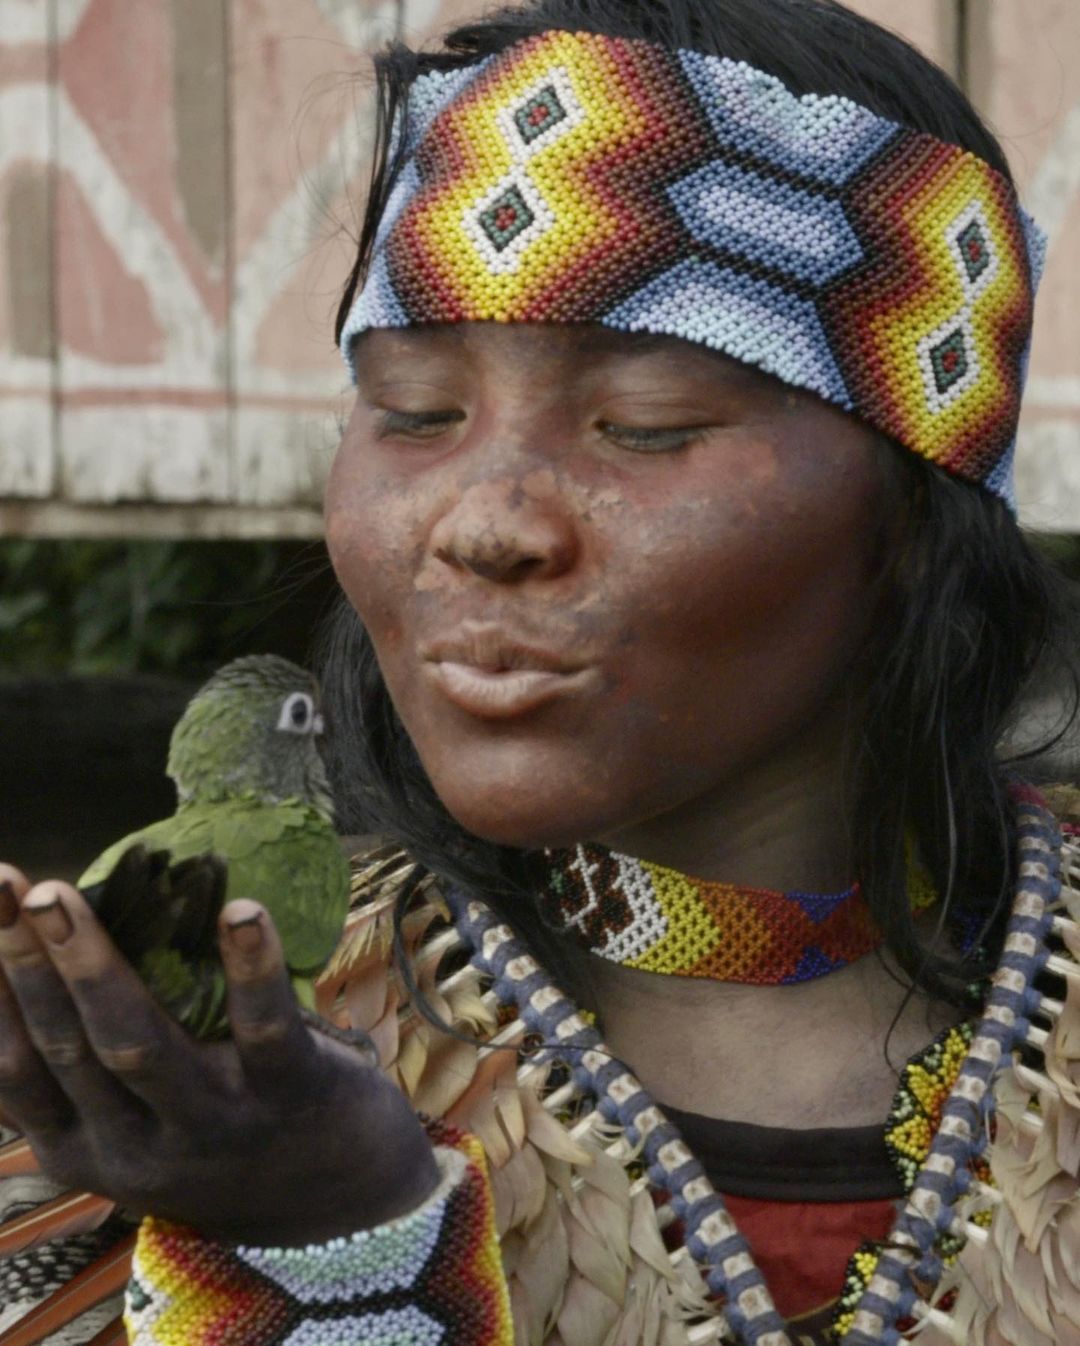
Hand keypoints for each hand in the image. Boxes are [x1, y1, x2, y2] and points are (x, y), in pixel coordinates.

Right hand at [0, 863, 438, 1247]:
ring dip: (93, 967)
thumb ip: (90, 1075)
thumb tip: (40, 966)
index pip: (17, 1074)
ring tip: (61, 897)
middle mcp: (137, 1150)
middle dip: (28, 963)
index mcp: (87, 1150)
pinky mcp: (291, 1098)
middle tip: (9, 884)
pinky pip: (264, 1029)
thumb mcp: (136, 1130)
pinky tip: (242, 910)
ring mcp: (214, 1127)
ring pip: (138, 1045)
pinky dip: (250, 968)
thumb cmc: (223, 1140)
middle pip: (67, 1047)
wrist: (345, 1212)